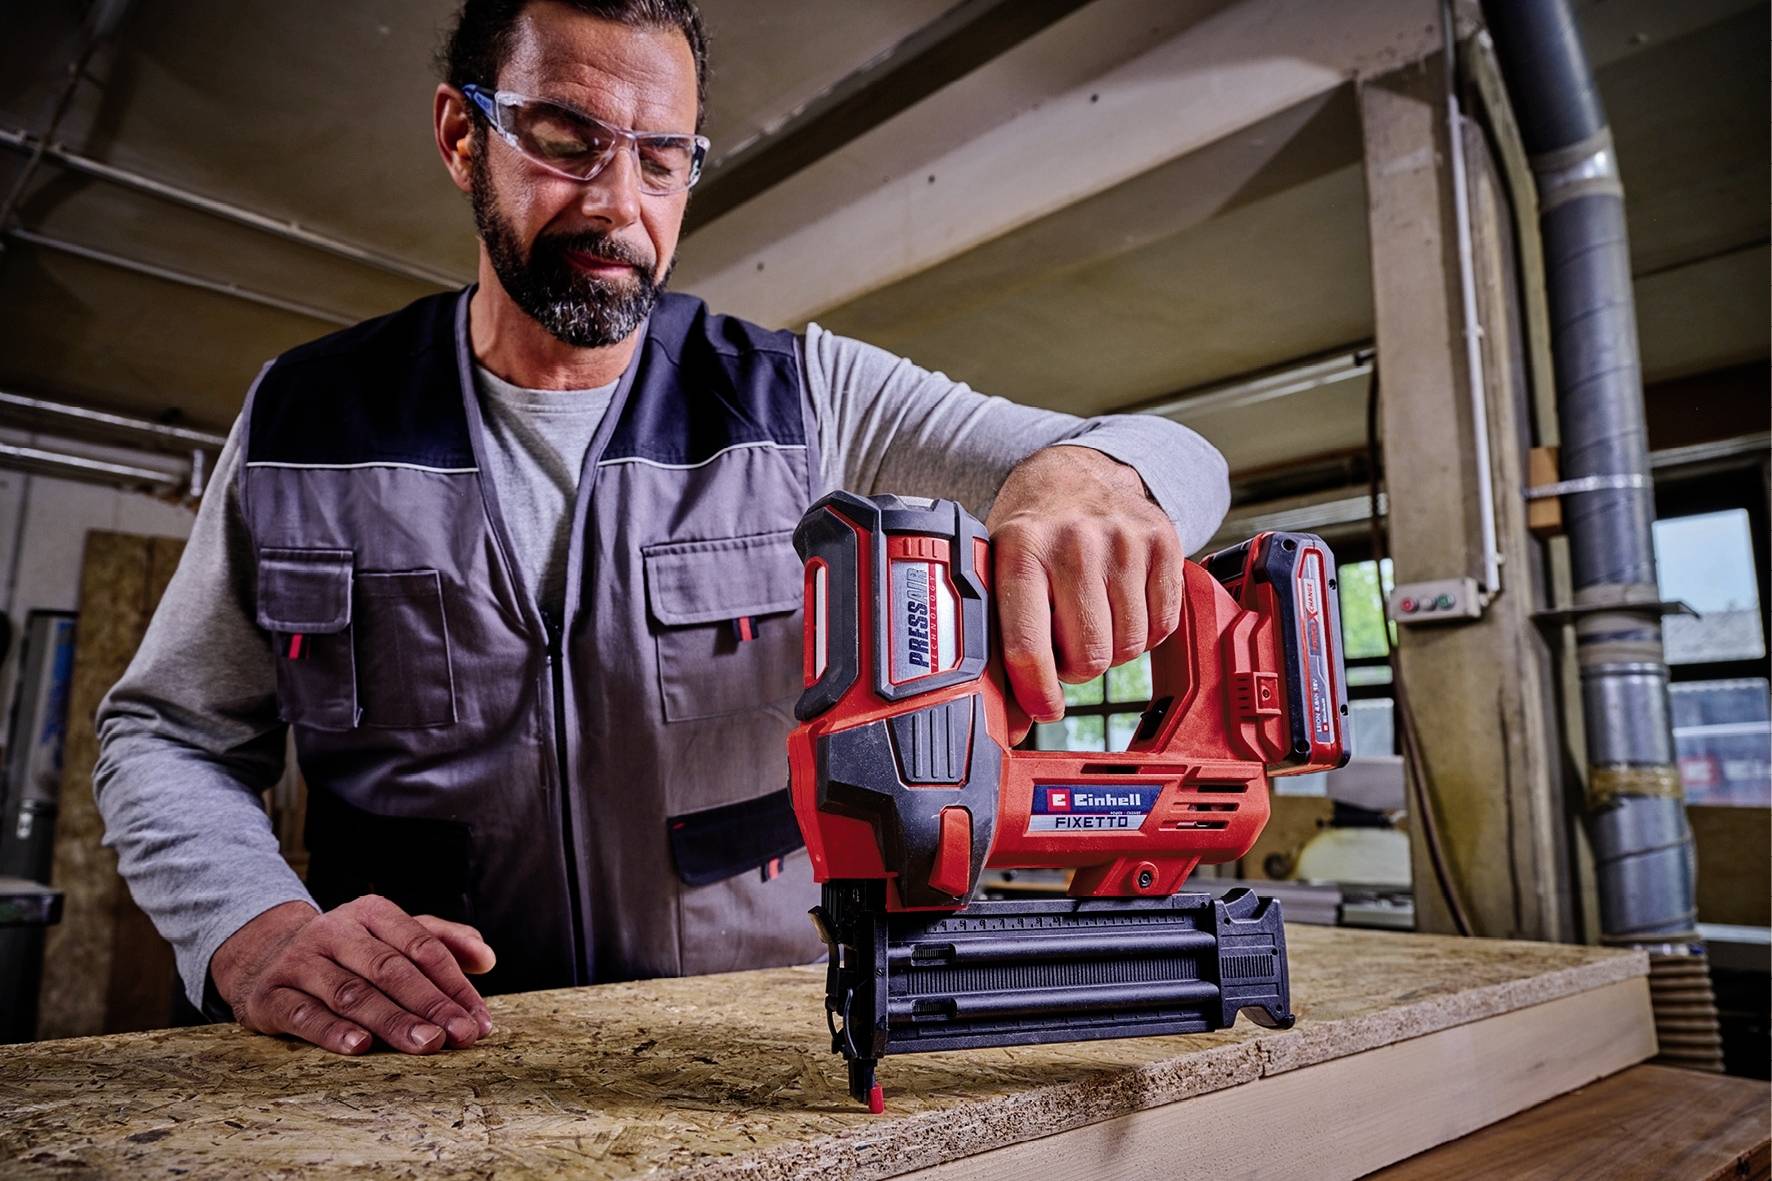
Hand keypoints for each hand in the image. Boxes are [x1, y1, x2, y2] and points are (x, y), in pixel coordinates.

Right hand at [211, 896, 496, 1054]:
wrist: (264, 955)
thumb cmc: (348, 951)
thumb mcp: (392, 935)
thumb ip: (442, 940)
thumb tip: (487, 958)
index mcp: (372, 913)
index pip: (422, 947)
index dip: (453, 984)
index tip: (480, 1019)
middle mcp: (334, 931)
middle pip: (390, 969)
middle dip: (429, 1004)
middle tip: (460, 1034)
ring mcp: (300, 962)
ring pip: (351, 993)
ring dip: (391, 1020)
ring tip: (426, 1043)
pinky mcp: (271, 995)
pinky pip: (304, 1014)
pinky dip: (332, 1031)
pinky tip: (360, 1046)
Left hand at [987, 446, 1182, 743]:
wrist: (1073, 472)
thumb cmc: (1030, 532)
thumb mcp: (998, 570)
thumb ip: (999, 637)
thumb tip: (1014, 719)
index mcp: (1020, 549)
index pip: (1029, 645)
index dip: (1037, 692)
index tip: (1041, 710)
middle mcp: (1073, 541)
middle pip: (1088, 656)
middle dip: (1075, 669)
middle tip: (1066, 650)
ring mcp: (1123, 538)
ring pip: (1128, 647)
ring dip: (1109, 651)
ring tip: (1092, 623)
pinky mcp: (1163, 540)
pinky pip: (1162, 625)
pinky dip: (1143, 633)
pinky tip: (1122, 608)